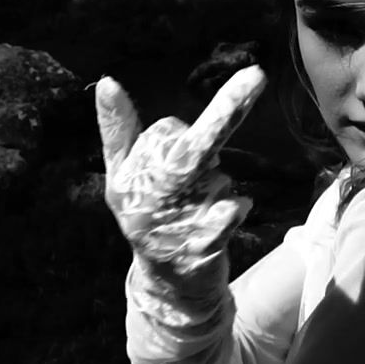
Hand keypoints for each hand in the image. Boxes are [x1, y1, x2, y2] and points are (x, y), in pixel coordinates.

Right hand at [96, 65, 266, 284]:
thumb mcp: (124, 179)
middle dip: (227, 110)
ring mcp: (174, 227)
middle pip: (191, 148)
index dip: (178, 130)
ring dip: (220, 185)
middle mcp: (146, 202)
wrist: (168, 287)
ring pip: (219, 179)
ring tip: (201, 209)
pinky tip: (231, 215)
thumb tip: (107, 80)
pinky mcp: (200, 249)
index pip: (162, 134)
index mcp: (126, 180)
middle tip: (258, 75)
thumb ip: (117, 131)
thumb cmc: (151, 217)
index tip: (193, 112)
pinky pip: (231, 212)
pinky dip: (236, 209)